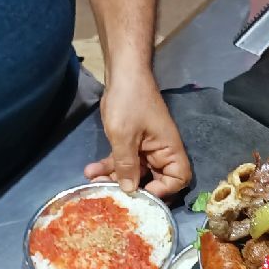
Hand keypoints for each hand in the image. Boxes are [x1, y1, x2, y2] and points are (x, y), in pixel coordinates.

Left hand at [85, 75, 191, 199]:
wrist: (122, 72)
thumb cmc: (129, 101)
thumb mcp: (124, 137)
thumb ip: (127, 166)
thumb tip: (130, 191)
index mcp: (169, 149)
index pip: (178, 179)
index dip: (163, 191)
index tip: (141, 195)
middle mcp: (160, 151)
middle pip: (153, 180)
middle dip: (131, 189)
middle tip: (112, 196)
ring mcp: (145, 147)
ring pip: (133, 171)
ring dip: (114, 178)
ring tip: (94, 183)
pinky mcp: (131, 142)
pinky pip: (122, 160)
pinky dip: (108, 166)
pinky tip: (90, 170)